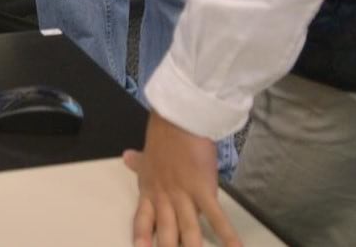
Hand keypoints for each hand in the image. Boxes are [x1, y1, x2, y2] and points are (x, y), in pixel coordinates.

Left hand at [125, 113, 241, 246]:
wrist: (178, 120)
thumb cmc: (164, 135)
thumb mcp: (148, 153)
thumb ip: (138, 162)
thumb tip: (127, 157)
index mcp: (150, 190)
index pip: (143, 220)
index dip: (142, 237)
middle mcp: (165, 198)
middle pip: (166, 232)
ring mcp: (184, 196)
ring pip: (188, 231)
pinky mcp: (204, 190)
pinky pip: (216, 217)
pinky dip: (228, 235)